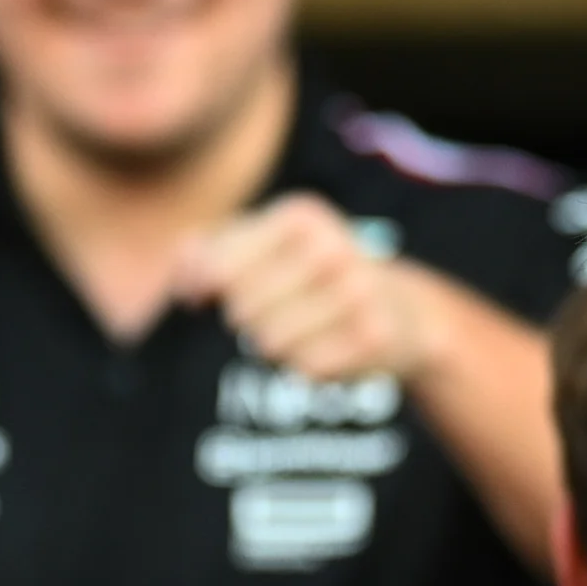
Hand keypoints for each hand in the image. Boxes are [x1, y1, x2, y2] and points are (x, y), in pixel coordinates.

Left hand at [174, 192, 434, 383]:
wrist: (403, 308)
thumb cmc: (312, 274)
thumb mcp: (264, 246)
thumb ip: (210, 253)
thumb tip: (183, 282)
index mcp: (300, 216)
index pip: (218, 269)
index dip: (201, 289)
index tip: (202, 295)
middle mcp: (333, 247)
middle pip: (242, 311)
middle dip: (247, 319)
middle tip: (274, 311)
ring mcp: (358, 292)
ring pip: (270, 344)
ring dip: (276, 346)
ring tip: (302, 329)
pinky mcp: (375, 336)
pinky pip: (305, 368)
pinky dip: (307, 365)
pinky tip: (329, 347)